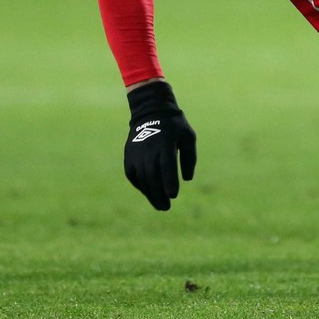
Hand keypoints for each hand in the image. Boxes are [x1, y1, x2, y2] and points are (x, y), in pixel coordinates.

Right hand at [123, 80, 196, 210]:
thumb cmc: (174, 126)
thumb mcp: (188, 137)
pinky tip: (149, 193)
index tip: (173, 195)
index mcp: (165, 143)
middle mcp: (148, 149)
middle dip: (159, 194)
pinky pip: (133, 175)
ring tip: (160, 205)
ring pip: (142, 178)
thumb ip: (189, 158)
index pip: (166, 166)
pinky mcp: (129, 156)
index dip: (169, 182)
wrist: (150, 110)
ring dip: (150, 194)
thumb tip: (187, 179)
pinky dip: (141, 186)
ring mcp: (136, 153)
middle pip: (152, 176)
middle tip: (166, 207)